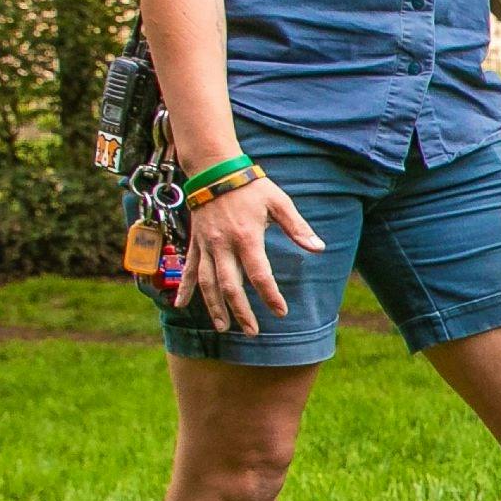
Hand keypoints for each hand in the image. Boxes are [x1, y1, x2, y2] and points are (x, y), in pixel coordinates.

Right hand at [188, 174, 325, 337]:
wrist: (214, 169)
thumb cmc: (250, 186)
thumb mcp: (279, 202)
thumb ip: (297, 227)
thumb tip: (319, 247)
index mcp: (246, 237)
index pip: (259, 274)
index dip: (270, 295)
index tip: (280, 312)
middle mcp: (222, 245)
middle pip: (230, 286)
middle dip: (241, 311)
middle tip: (252, 331)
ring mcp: (206, 245)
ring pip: (207, 283)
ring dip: (214, 307)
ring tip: (223, 328)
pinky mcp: (195, 243)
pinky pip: (189, 269)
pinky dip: (185, 288)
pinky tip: (181, 306)